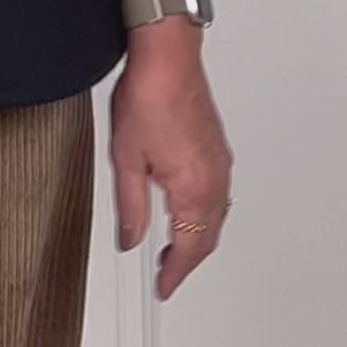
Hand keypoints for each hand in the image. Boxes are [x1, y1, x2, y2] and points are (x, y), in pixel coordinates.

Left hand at [110, 39, 232, 301]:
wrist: (168, 59)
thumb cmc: (149, 97)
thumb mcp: (126, 160)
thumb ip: (131, 207)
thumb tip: (130, 238)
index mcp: (194, 189)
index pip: (189, 247)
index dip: (175, 273)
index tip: (164, 287)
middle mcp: (214, 179)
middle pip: (207, 237)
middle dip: (187, 261)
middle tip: (167, 276)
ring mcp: (219, 164)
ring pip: (216, 217)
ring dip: (198, 239)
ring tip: (174, 251)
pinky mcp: (217, 150)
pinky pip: (219, 196)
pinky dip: (205, 216)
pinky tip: (189, 214)